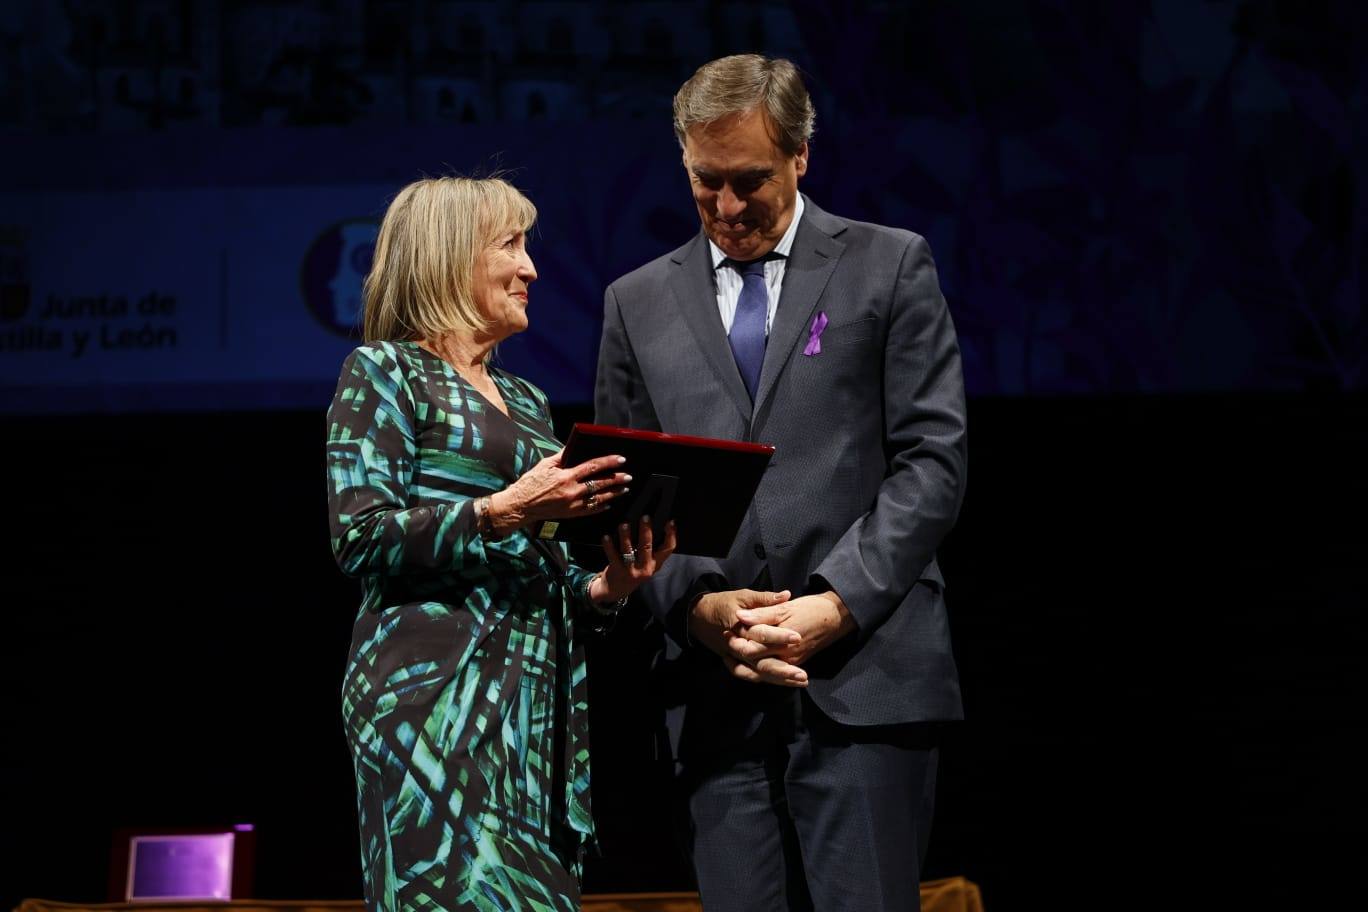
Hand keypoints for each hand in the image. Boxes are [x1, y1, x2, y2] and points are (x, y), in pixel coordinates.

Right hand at [489, 449, 629, 532]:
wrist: (521, 505)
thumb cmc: (531, 483)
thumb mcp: (545, 465)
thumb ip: (561, 457)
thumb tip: (573, 448)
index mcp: (566, 476)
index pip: (592, 467)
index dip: (608, 462)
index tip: (621, 459)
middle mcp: (571, 491)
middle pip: (599, 484)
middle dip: (616, 479)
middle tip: (628, 476)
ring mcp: (572, 505)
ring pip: (598, 499)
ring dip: (613, 493)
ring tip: (624, 489)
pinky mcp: (570, 514)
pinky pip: (590, 511)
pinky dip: (601, 507)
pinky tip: (609, 504)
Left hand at [589, 517, 677, 602]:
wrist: (616, 590)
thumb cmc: (634, 571)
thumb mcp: (647, 565)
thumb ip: (652, 552)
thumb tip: (655, 526)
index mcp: (655, 565)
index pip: (668, 549)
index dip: (671, 535)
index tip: (670, 522)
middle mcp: (645, 568)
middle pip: (647, 547)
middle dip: (646, 531)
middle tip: (645, 517)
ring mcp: (631, 571)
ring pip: (628, 550)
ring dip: (626, 536)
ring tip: (624, 524)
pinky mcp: (617, 571)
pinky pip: (612, 555)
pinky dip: (608, 545)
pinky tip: (606, 537)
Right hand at [689, 589, 807, 686]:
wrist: (698, 617)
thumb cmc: (723, 603)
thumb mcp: (742, 596)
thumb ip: (764, 598)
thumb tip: (786, 595)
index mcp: (738, 626)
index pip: (760, 633)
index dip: (779, 636)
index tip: (797, 637)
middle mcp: (735, 645)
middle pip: (758, 660)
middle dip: (781, 669)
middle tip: (802, 674)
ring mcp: (733, 656)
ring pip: (756, 672)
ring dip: (778, 679)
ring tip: (800, 681)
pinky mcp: (733, 662)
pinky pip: (749, 675)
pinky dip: (765, 679)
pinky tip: (784, 683)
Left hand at [732, 591, 855, 666]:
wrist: (834, 618)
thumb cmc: (810, 609)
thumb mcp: (785, 608)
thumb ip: (762, 614)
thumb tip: (740, 616)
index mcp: (782, 641)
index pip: (753, 647)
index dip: (738, 640)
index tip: (727, 631)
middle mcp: (786, 656)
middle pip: (755, 662)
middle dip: (739, 653)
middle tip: (728, 641)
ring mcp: (790, 663)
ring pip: (762, 672)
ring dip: (744, 665)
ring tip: (729, 654)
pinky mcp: (793, 664)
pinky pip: (771, 675)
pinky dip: (756, 672)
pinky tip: (743, 664)